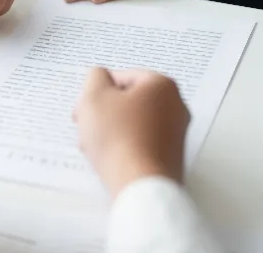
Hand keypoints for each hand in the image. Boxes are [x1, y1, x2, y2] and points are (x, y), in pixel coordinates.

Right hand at [74, 68, 189, 197]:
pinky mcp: (171, 157)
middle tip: (86, 123)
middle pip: (129, 101)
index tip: (85, 105)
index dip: (98, 90)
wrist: (139, 185)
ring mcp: (176, 134)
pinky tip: (108, 158)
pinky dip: (123, 147)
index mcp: (162, 85)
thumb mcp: (94, 96)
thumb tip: (100, 77)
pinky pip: (141, 144)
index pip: (123, 76)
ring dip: (110, 130)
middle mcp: (176, 106)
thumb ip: (95, 77)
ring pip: (133, 123)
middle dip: (104, 111)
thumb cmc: (118, 137)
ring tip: (92, 145)